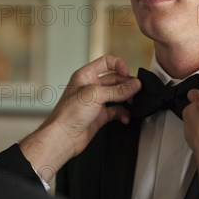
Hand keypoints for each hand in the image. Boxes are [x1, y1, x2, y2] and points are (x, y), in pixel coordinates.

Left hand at [20, 55, 140, 181]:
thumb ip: (117, 90)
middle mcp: (91, 86)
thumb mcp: (95, 95)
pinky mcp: (99, 115)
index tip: (127, 74)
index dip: (119, 65)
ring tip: (133, 102)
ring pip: (116, 95)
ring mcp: (95, 101)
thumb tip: (134, 85)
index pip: (106, 62)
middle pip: (114, 79)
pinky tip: (125, 117)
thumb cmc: (69, 114)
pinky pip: (116, 111)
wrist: (63, 137)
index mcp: (86, 75)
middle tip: (136, 90)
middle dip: (126, 84)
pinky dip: (123, 113)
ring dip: (126, 98)